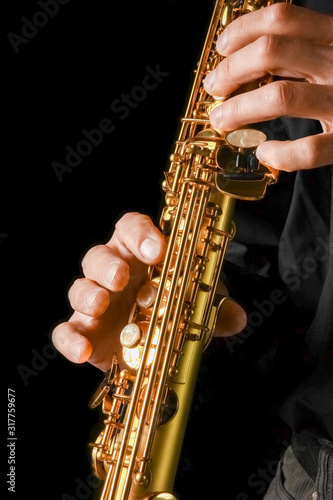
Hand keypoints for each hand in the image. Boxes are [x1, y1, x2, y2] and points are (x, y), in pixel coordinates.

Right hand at [52, 213, 246, 371]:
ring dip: (87, 293)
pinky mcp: (85, 332)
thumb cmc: (172, 314)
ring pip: (79, 287)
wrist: (153, 351)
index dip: (140, 233)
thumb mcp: (197, 307)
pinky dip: (70, 339)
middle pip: (98, 255)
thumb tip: (238, 316)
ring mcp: (95, 303)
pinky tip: (83, 350)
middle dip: (108, 264)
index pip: (131, 228)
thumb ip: (215, 309)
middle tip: (123, 277)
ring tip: (102, 304)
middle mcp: (113, 274)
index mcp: (138, 256)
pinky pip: (65, 331)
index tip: (157, 249)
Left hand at [204, 3, 332, 170]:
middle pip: (273, 52)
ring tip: (223, 119)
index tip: (222, 47)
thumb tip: (249, 57)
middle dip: (231, 69)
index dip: (244, 30)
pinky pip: (310, 150)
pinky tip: (265, 152)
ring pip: (282, 96)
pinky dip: (280, 154)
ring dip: (240, 109)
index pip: (284, 18)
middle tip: (215, 86)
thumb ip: (305, 52)